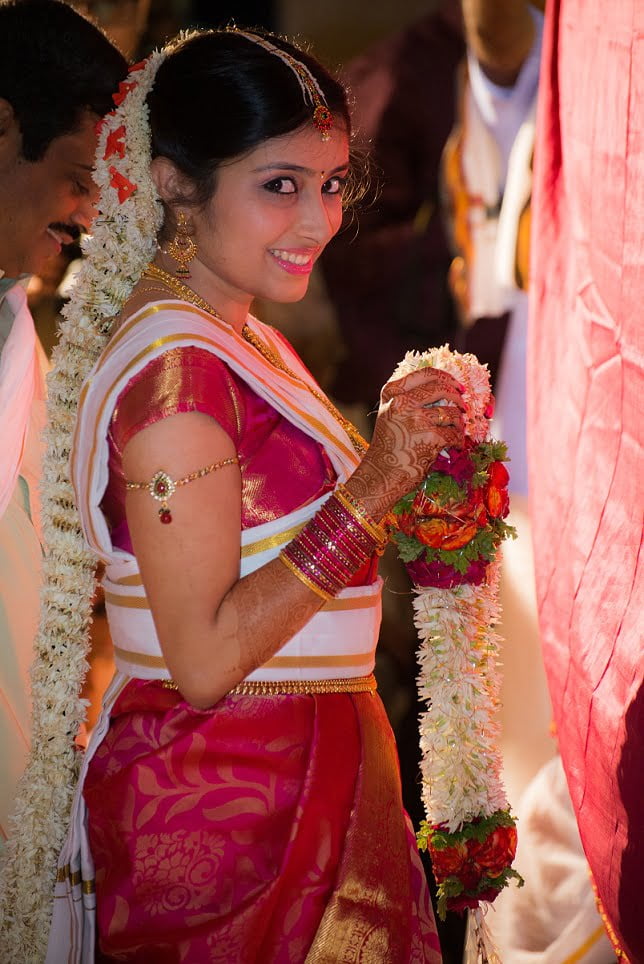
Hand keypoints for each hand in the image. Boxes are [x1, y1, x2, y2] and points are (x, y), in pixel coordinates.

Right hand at [346, 368, 465, 520]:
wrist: (380, 475)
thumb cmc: (389, 446)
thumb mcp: (390, 414)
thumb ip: (409, 398)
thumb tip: (447, 387)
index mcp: (392, 393)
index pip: (426, 374)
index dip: (447, 378)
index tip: (458, 386)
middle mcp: (402, 402)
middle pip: (442, 389)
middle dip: (458, 398)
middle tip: (463, 408)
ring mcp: (416, 419)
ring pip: (451, 412)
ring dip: (459, 423)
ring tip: (456, 431)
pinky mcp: (429, 437)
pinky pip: (454, 433)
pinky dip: (458, 441)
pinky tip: (454, 446)